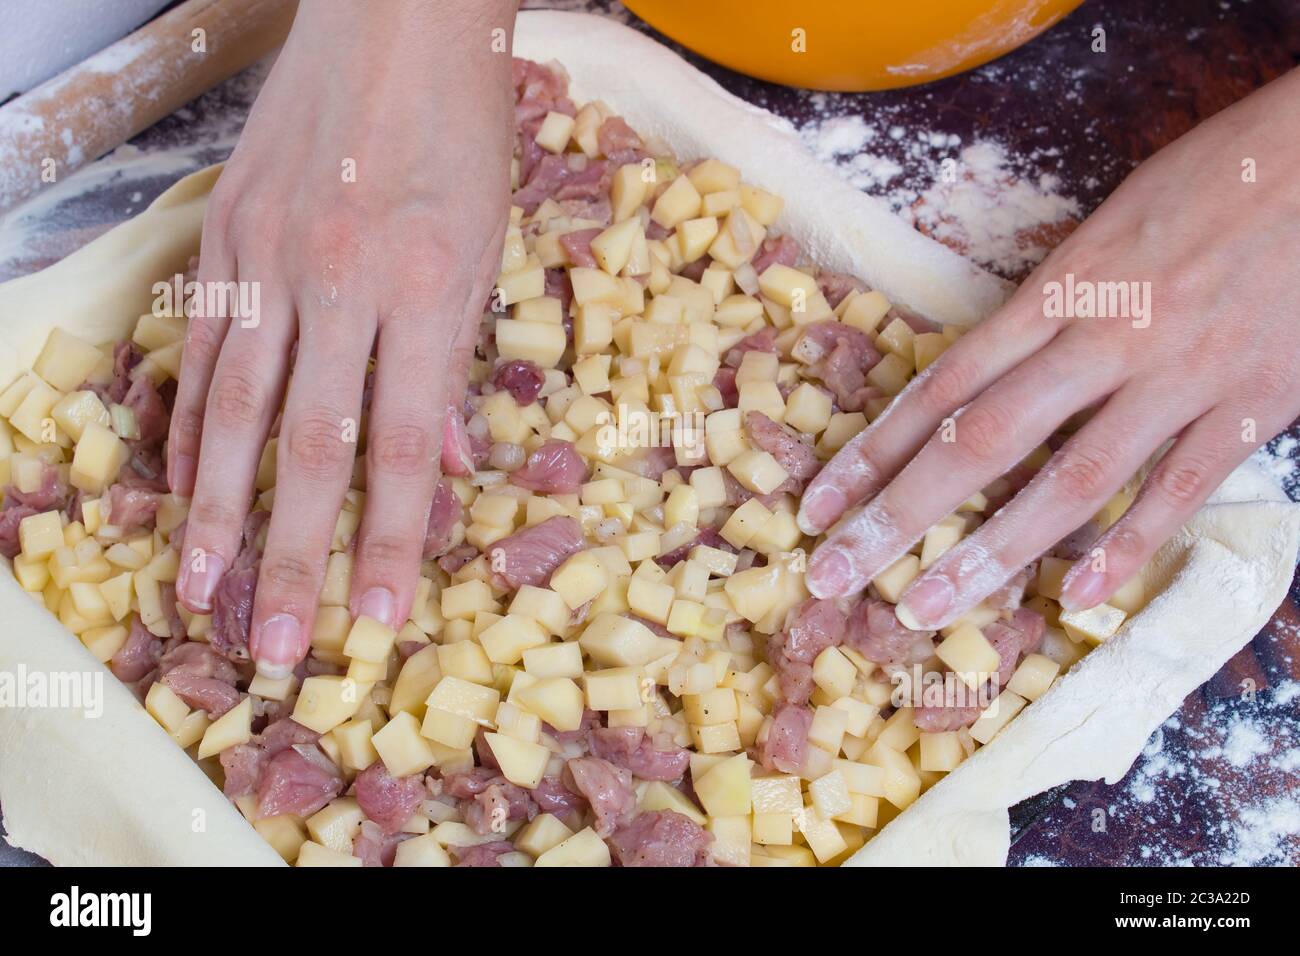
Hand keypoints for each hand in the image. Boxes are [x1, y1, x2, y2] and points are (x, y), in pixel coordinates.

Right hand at [170, 0, 516, 675]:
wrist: (392, 20)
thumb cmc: (462, 134)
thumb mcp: (489, 248)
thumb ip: (458, 361)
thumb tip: (446, 463)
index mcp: (427, 290)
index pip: (405, 445)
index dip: (389, 540)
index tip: (375, 619)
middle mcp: (340, 282)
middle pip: (310, 445)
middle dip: (294, 554)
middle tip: (280, 644)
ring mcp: (269, 259)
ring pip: (234, 408)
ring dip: (218, 510)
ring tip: (205, 589)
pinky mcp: (221, 239)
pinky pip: (202, 350)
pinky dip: (193, 425)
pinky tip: (185, 487)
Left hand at [798, 67, 1299, 628]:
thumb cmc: (1210, 180)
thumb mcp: (1104, 228)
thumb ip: (1045, 306)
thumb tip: (981, 373)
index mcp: (1059, 287)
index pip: (942, 383)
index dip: (874, 449)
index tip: (818, 504)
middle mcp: (1103, 336)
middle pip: (981, 439)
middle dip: (901, 514)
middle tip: (836, 573)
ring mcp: (1175, 375)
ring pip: (1069, 479)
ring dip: (992, 550)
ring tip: (928, 606)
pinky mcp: (1247, 404)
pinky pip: (1177, 489)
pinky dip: (1126, 546)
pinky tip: (1075, 598)